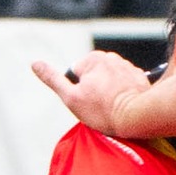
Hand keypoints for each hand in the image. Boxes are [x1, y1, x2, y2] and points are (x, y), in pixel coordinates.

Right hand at [32, 51, 149, 132]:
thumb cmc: (103, 111)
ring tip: (114, 107)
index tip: (89, 102)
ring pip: (110, 80)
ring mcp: (127, 66)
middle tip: (101, 106)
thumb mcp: (71, 97)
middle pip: (94, 76)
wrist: (138, 117)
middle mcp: (111, 57)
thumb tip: (35, 64)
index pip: (75, 75)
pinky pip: (125, 84)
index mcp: (92, 58)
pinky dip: (124, 93)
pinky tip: (126, 104)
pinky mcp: (140, 77)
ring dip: (110, 91)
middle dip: (95, 90)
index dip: (78, 91)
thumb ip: (53, 79)